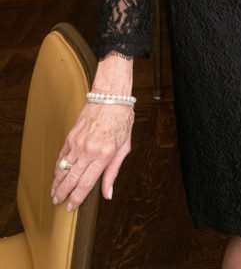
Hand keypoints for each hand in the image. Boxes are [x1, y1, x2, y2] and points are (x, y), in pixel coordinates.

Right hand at [51, 53, 133, 209]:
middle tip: (58, 202)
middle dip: (63, 193)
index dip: (77, 198)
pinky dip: (58, 166)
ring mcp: (78, 142)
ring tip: (54, 192)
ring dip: (57, 182)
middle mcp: (89, 150)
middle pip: (71, 178)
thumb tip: (108, 194)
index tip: (71, 206)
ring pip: (63, 168)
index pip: (85, 183)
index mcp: (104, 155)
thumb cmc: (122, 120)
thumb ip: (113, 172)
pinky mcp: (72, 135)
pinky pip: (62, 155)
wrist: (111, 97)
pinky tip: (57, 174)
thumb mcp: (124, 147)